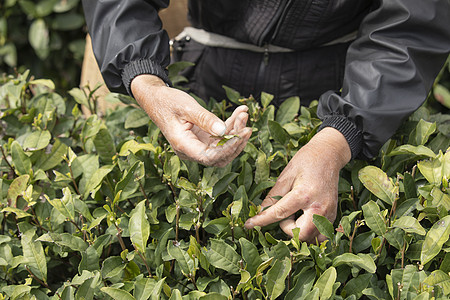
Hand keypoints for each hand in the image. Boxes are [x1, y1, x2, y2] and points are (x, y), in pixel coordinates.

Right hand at [131, 74, 251, 166]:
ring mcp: (198, 145)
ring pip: (223, 145)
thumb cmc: (167, 102)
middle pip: (220, 155)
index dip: (228, 149)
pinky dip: (231, 125)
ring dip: (236, 131)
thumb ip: (205, 119)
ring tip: (243, 113)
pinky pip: (221, 135)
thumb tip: (224, 130)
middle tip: (247, 125)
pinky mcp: (203, 138)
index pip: (210, 157)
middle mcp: (191, 149)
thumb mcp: (186, 107)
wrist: (156, 98)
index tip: (242, 134)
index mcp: (183, 145)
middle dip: (236, 140)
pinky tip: (240, 112)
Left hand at [244, 127, 350, 242]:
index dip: (262, 221)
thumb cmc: (306, 161)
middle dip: (287, 228)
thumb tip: (260, 211)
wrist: (329, 154)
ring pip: (311, 238)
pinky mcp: (333, 215)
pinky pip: (320, 234)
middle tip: (285, 213)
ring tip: (296, 214)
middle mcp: (319, 207)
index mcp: (304, 195)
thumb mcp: (286, 175)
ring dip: (299, 231)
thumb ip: (273, 196)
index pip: (279, 214)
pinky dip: (310, 232)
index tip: (249, 225)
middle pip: (299, 235)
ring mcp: (329, 213)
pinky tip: (305, 218)